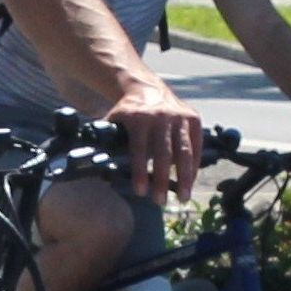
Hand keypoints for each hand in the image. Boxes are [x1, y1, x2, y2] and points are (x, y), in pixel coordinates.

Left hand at [105, 83, 200, 203]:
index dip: (139, 172)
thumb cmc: (128, 113)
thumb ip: (108, 140)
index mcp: (139, 119)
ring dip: (185, 178)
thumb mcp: (114, 121)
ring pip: (185, 152)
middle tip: (160, 202)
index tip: (140, 192)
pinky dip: (194, 165)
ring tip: (182, 198)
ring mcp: (179, 117)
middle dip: (162, 180)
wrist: (147, 88)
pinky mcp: (193, 119)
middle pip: (164, 154)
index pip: (139, 149)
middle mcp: (161, 117)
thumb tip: (94, 166)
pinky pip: (196, 146)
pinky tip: (190, 181)